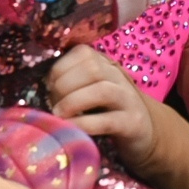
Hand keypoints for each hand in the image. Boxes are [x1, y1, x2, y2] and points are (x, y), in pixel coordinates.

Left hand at [47, 45, 156, 164]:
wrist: (144, 135)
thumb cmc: (109, 112)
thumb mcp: (92, 91)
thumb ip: (74, 84)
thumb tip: (44, 88)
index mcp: (106, 65)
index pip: (82, 53)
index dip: (60, 68)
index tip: (48, 87)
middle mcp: (119, 77)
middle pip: (92, 69)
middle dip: (64, 86)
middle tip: (53, 104)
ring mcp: (128, 100)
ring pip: (102, 90)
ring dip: (73, 102)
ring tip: (58, 115)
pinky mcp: (133, 123)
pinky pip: (108, 121)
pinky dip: (84, 124)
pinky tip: (71, 129)